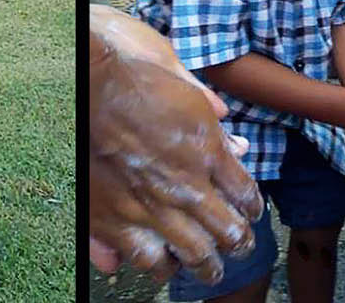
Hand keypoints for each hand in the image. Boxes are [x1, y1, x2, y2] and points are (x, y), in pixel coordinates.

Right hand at [90, 5, 262, 282]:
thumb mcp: (185, 85)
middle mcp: (185, 185)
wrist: (92, 84)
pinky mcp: (115, 215)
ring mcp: (152, 205)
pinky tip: (160, 263)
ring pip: (191, 254)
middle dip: (237, 243)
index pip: (245, 194)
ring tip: (206, 266)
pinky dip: (154, 263)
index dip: (252, 208)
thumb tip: (231, 132)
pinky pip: (142, 255)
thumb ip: (211, 113)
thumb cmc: (136, 77)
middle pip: (226, 232)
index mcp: (208, 152)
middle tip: (238, 246)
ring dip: (203, 263)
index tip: (251, 212)